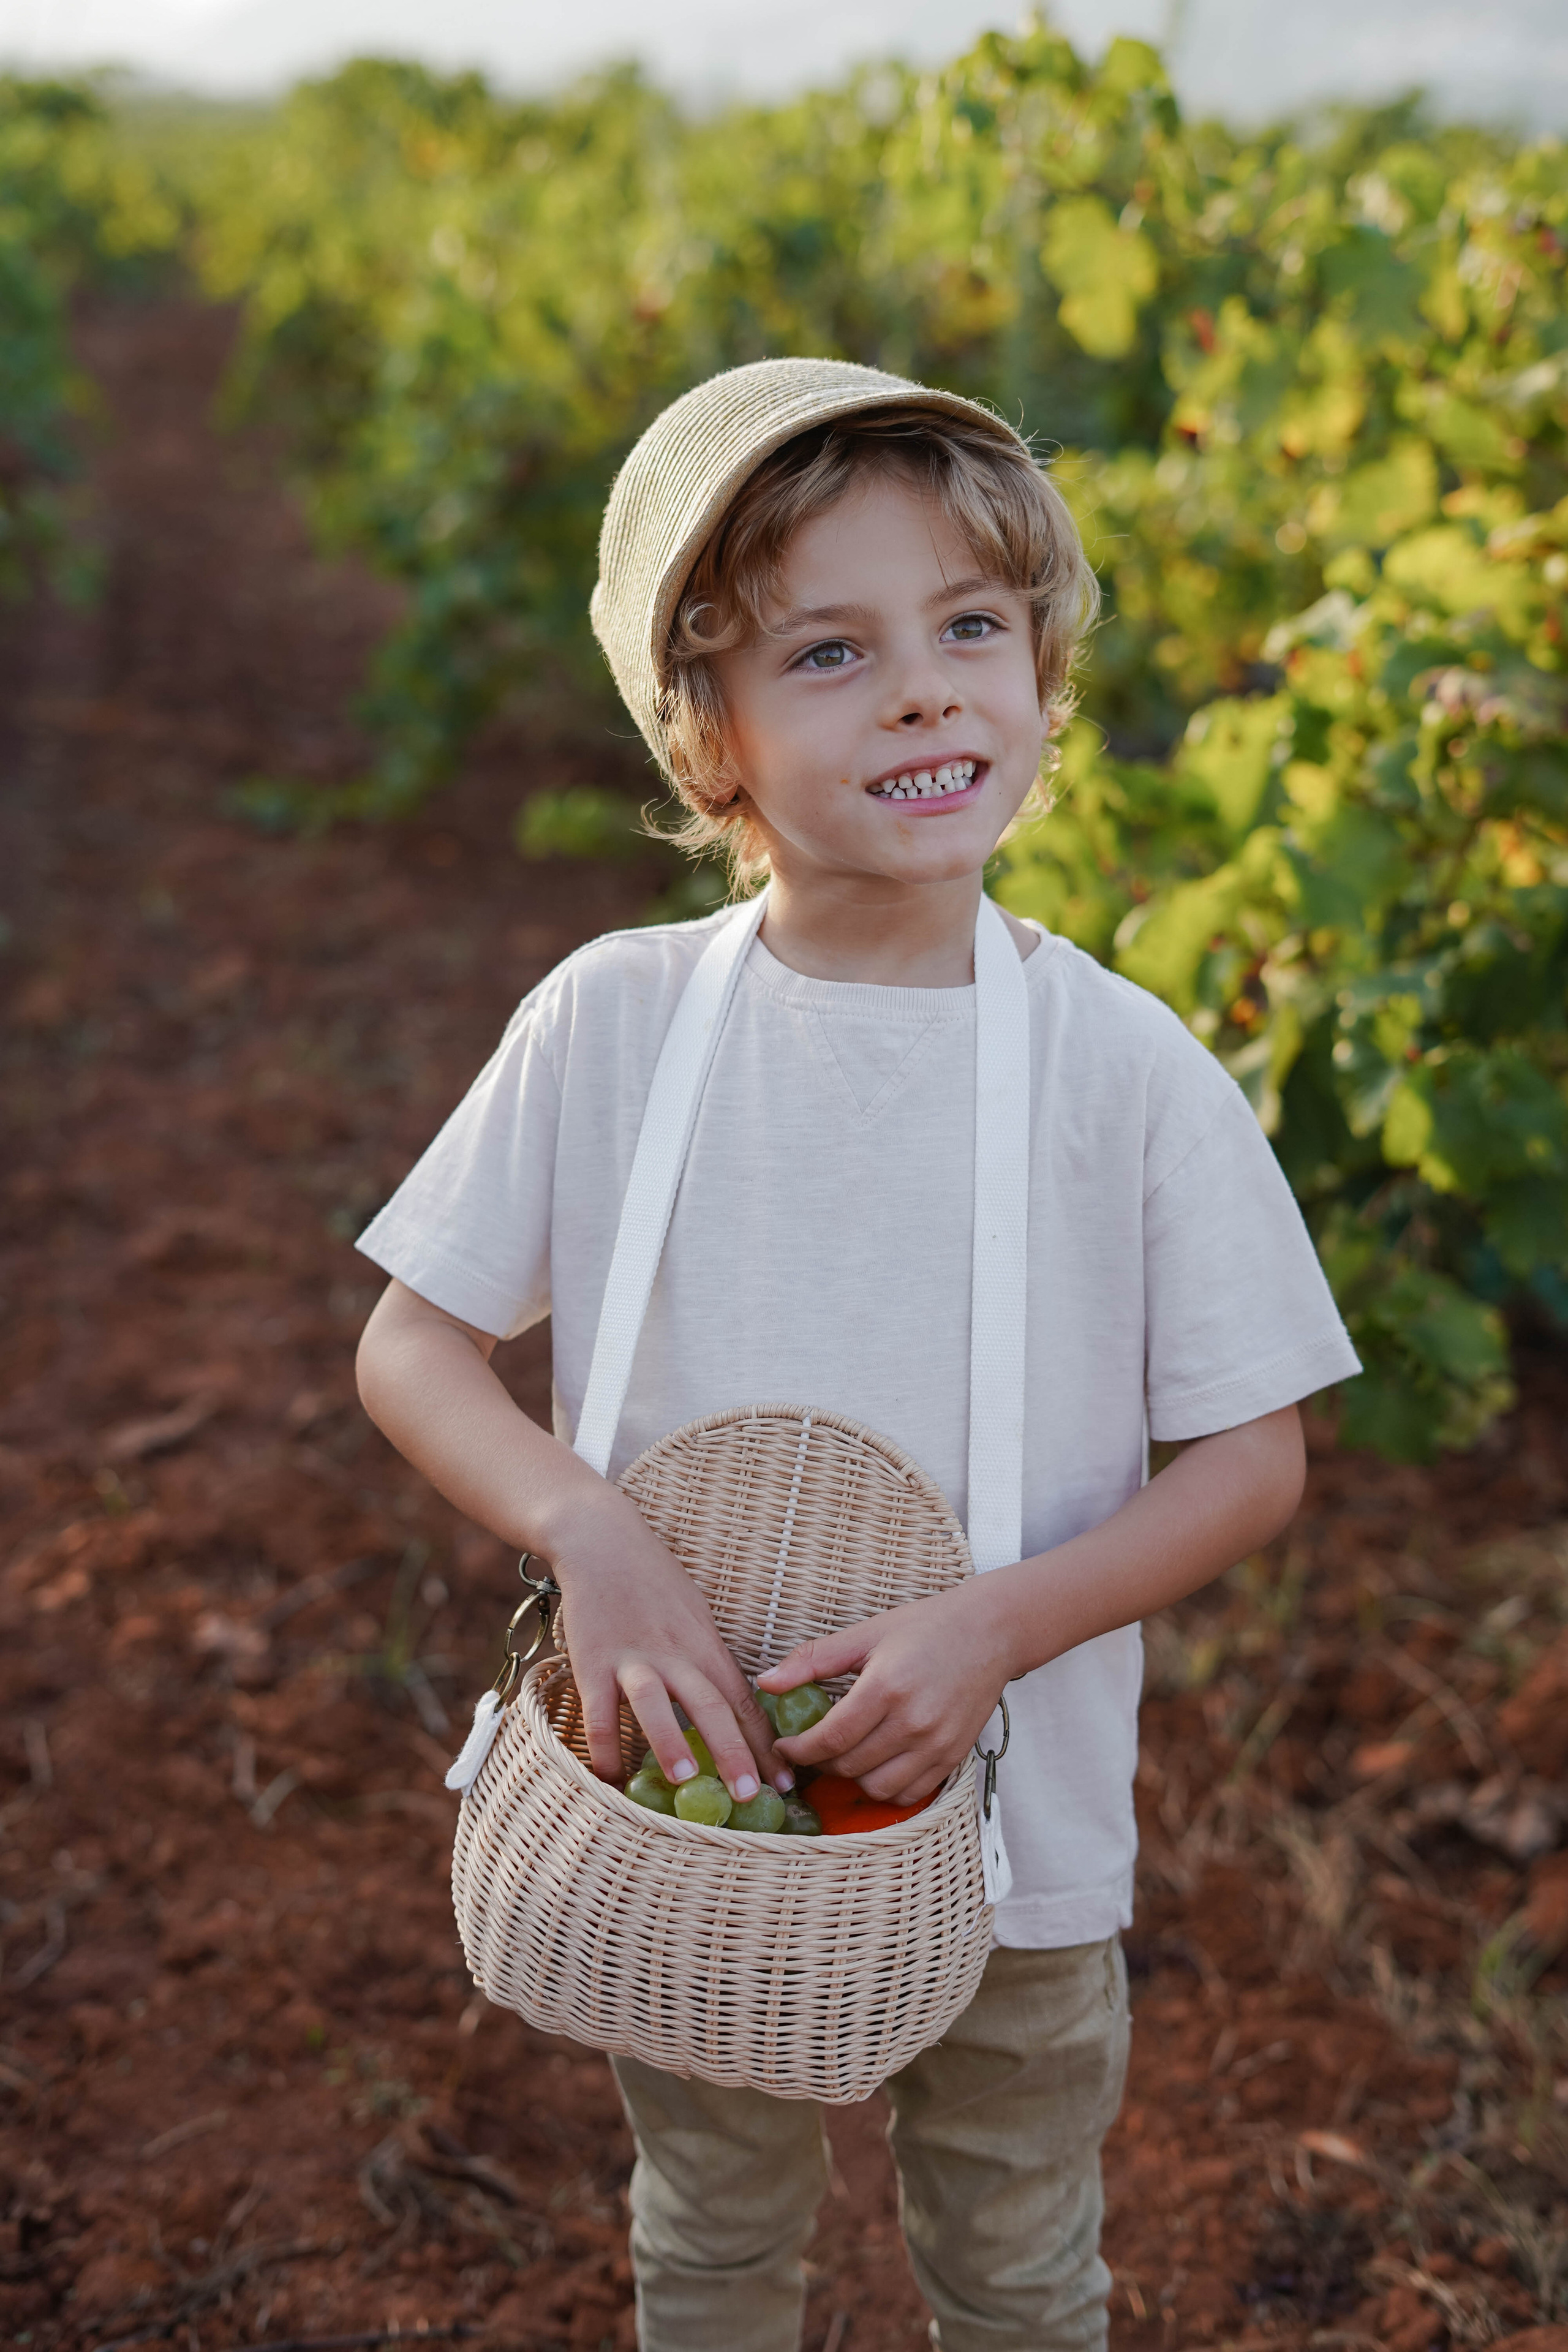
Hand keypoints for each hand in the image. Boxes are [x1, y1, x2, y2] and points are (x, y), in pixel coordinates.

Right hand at [547, 1485, 792, 1801]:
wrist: (602, 1541)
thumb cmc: (654, 1582)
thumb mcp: (695, 1617)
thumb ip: (710, 1662)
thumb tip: (735, 1710)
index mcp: (706, 1647)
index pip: (744, 1701)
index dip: (766, 1745)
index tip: (787, 1785)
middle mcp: (676, 1655)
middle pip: (712, 1706)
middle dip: (734, 1753)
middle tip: (751, 1797)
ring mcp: (633, 1659)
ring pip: (657, 1703)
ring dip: (671, 1743)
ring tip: (685, 1781)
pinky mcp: (593, 1662)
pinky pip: (598, 1712)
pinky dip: (604, 1747)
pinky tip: (610, 1778)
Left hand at [759, 1581, 1016, 1806]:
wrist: (992, 1632)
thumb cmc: (926, 1627)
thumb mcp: (866, 1633)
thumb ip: (813, 1660)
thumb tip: (766, 1682)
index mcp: (886, 1686)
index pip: (829, 1739)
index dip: (797, 1749)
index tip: (783, 1744)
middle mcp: (913, 1721)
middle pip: (848, 1766)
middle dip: (818, 1762)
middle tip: (808, 1747)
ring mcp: (937, 1744)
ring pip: (877, 1787)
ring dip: (851, 1778)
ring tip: (843, 1755)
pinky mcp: (953, 1756)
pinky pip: (910, 1793)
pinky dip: (886, 1787)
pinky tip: (876, 1764)